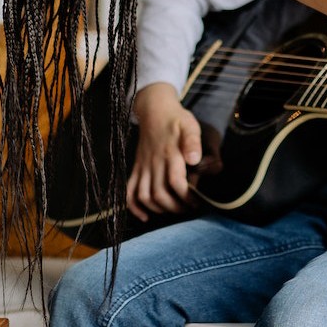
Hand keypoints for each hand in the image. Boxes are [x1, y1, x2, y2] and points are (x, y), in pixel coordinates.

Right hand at [126, 83, 202, 220]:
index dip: (187, 197)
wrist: (154, 109)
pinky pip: (129, 191)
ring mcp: (143, 166)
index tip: (197, 202)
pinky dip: (133, 207)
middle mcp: (154, 162)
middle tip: (189, 209)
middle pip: (160, 194)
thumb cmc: (176, 119)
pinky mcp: (136, 168)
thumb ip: (193, 142)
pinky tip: (144, 216)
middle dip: (175, 207)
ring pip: (144, 196)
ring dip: (158, 209)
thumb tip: (194, 160)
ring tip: (173, 210)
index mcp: (169, 152)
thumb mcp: (190, 125)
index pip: (176, 182)